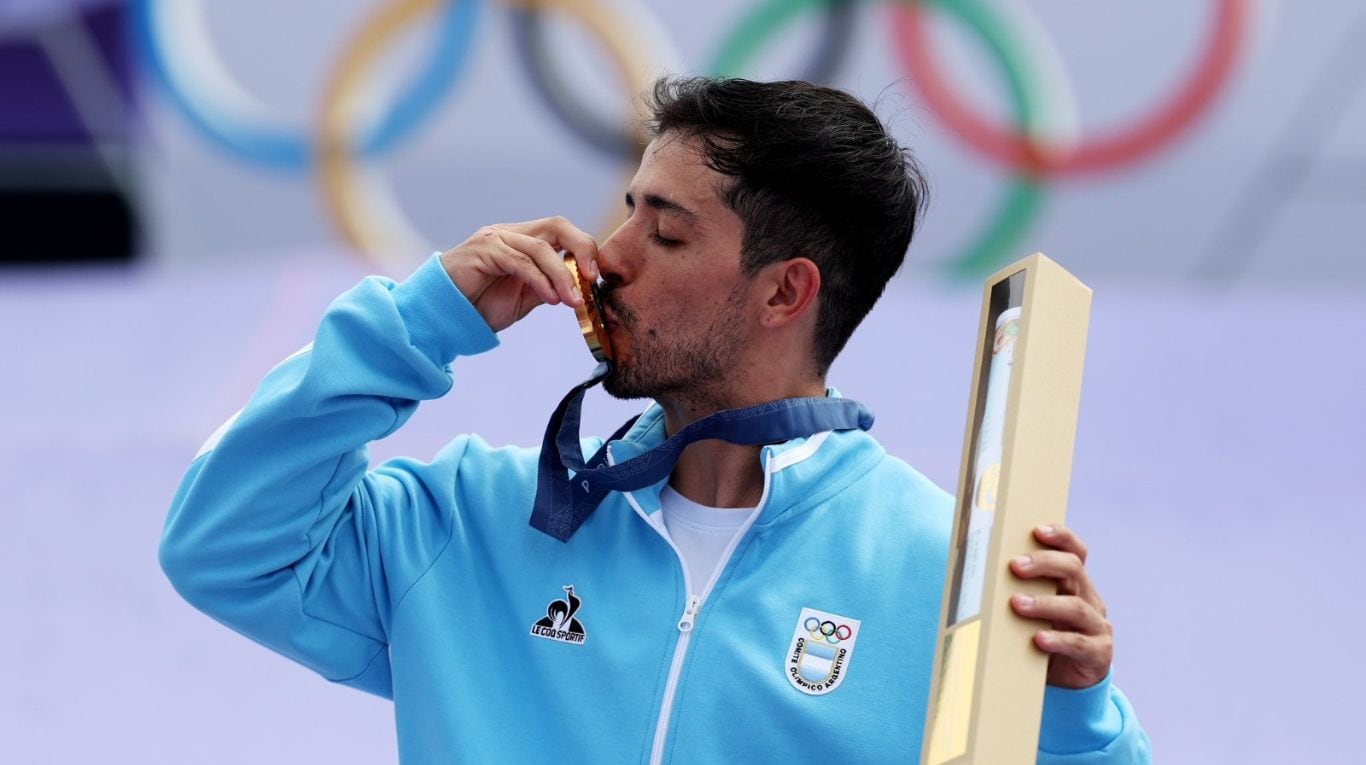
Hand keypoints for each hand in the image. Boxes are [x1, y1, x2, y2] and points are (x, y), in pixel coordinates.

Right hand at [439, 217, 599, 331]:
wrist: (443, 316)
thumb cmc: (481, 306)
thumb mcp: (525, 297)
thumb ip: (550, 286)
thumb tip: (580, 287)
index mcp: (523, 240)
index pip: (562, 231)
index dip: (584, 249)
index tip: (596, 277)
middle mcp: (511, 233)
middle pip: (557, 226)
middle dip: (582, 249)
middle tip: (592, 277)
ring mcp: (495, 238)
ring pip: (540, 248)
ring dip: (562, 276)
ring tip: (572, 302)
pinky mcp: (483, 250)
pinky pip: (520, 262)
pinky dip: (540, 280)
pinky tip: (551, 299)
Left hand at [1009, 524, 1112, 689]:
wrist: (1066, 683)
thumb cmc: (1039, 637)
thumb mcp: (1031, 612)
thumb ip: (1016, 592)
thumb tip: (969, 578)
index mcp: (1074, 584)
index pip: (1075, 552)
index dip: (1061, 537)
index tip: (1037, 530)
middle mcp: (1090, 599)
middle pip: (1073, 570)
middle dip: (1044, 563)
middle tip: (1015, 566)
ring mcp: (1097, 626)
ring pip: (1076, 607)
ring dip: (1044, 603)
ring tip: (1017, 604)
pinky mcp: (1098, 653)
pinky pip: (1079, 643)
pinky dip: (1058, 640)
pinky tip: (1038, 639)